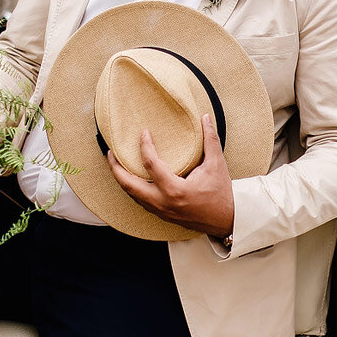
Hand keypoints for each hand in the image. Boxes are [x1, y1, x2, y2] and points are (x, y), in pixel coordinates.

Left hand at [107, 114, 234, 237]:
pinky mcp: (162, 215)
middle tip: (110, 153)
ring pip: (132, 195)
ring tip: (116, 164)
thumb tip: (205, 117)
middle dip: (115, 169)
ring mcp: (161, 211)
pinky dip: (132, 189)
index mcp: (175, 189)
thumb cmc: (221, 193)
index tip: (144, 133)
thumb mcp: (217, 164)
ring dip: (122, 179)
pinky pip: (140, 201)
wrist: (226, 220)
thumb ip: (210, 140)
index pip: (151, 165)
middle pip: (129, 185)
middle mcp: (163, 202)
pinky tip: (132, 179)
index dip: (145, 147)